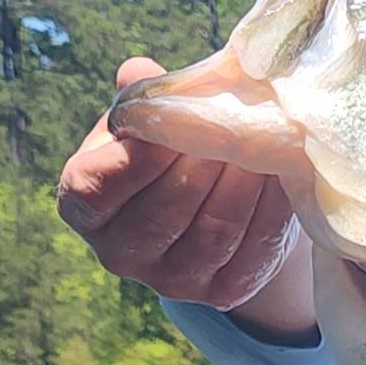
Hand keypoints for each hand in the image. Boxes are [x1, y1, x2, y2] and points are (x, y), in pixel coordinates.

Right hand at [56, 56, 298, 310]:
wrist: (215, 200)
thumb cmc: (169, 151)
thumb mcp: (146, 122)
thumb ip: (141, 98)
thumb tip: (138, 71)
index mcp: (84, 205)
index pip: (98, 187)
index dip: (137, 155)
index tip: (172, 120)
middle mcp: (119, 253)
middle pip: (163, 210)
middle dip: (203, 160)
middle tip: (235, 122)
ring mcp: (170, 281)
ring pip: (213, 232)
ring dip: (244, 182)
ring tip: (263, 142)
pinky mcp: (221, 293)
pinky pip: (252, 251)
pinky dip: (271, 209)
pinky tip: (282, 174)